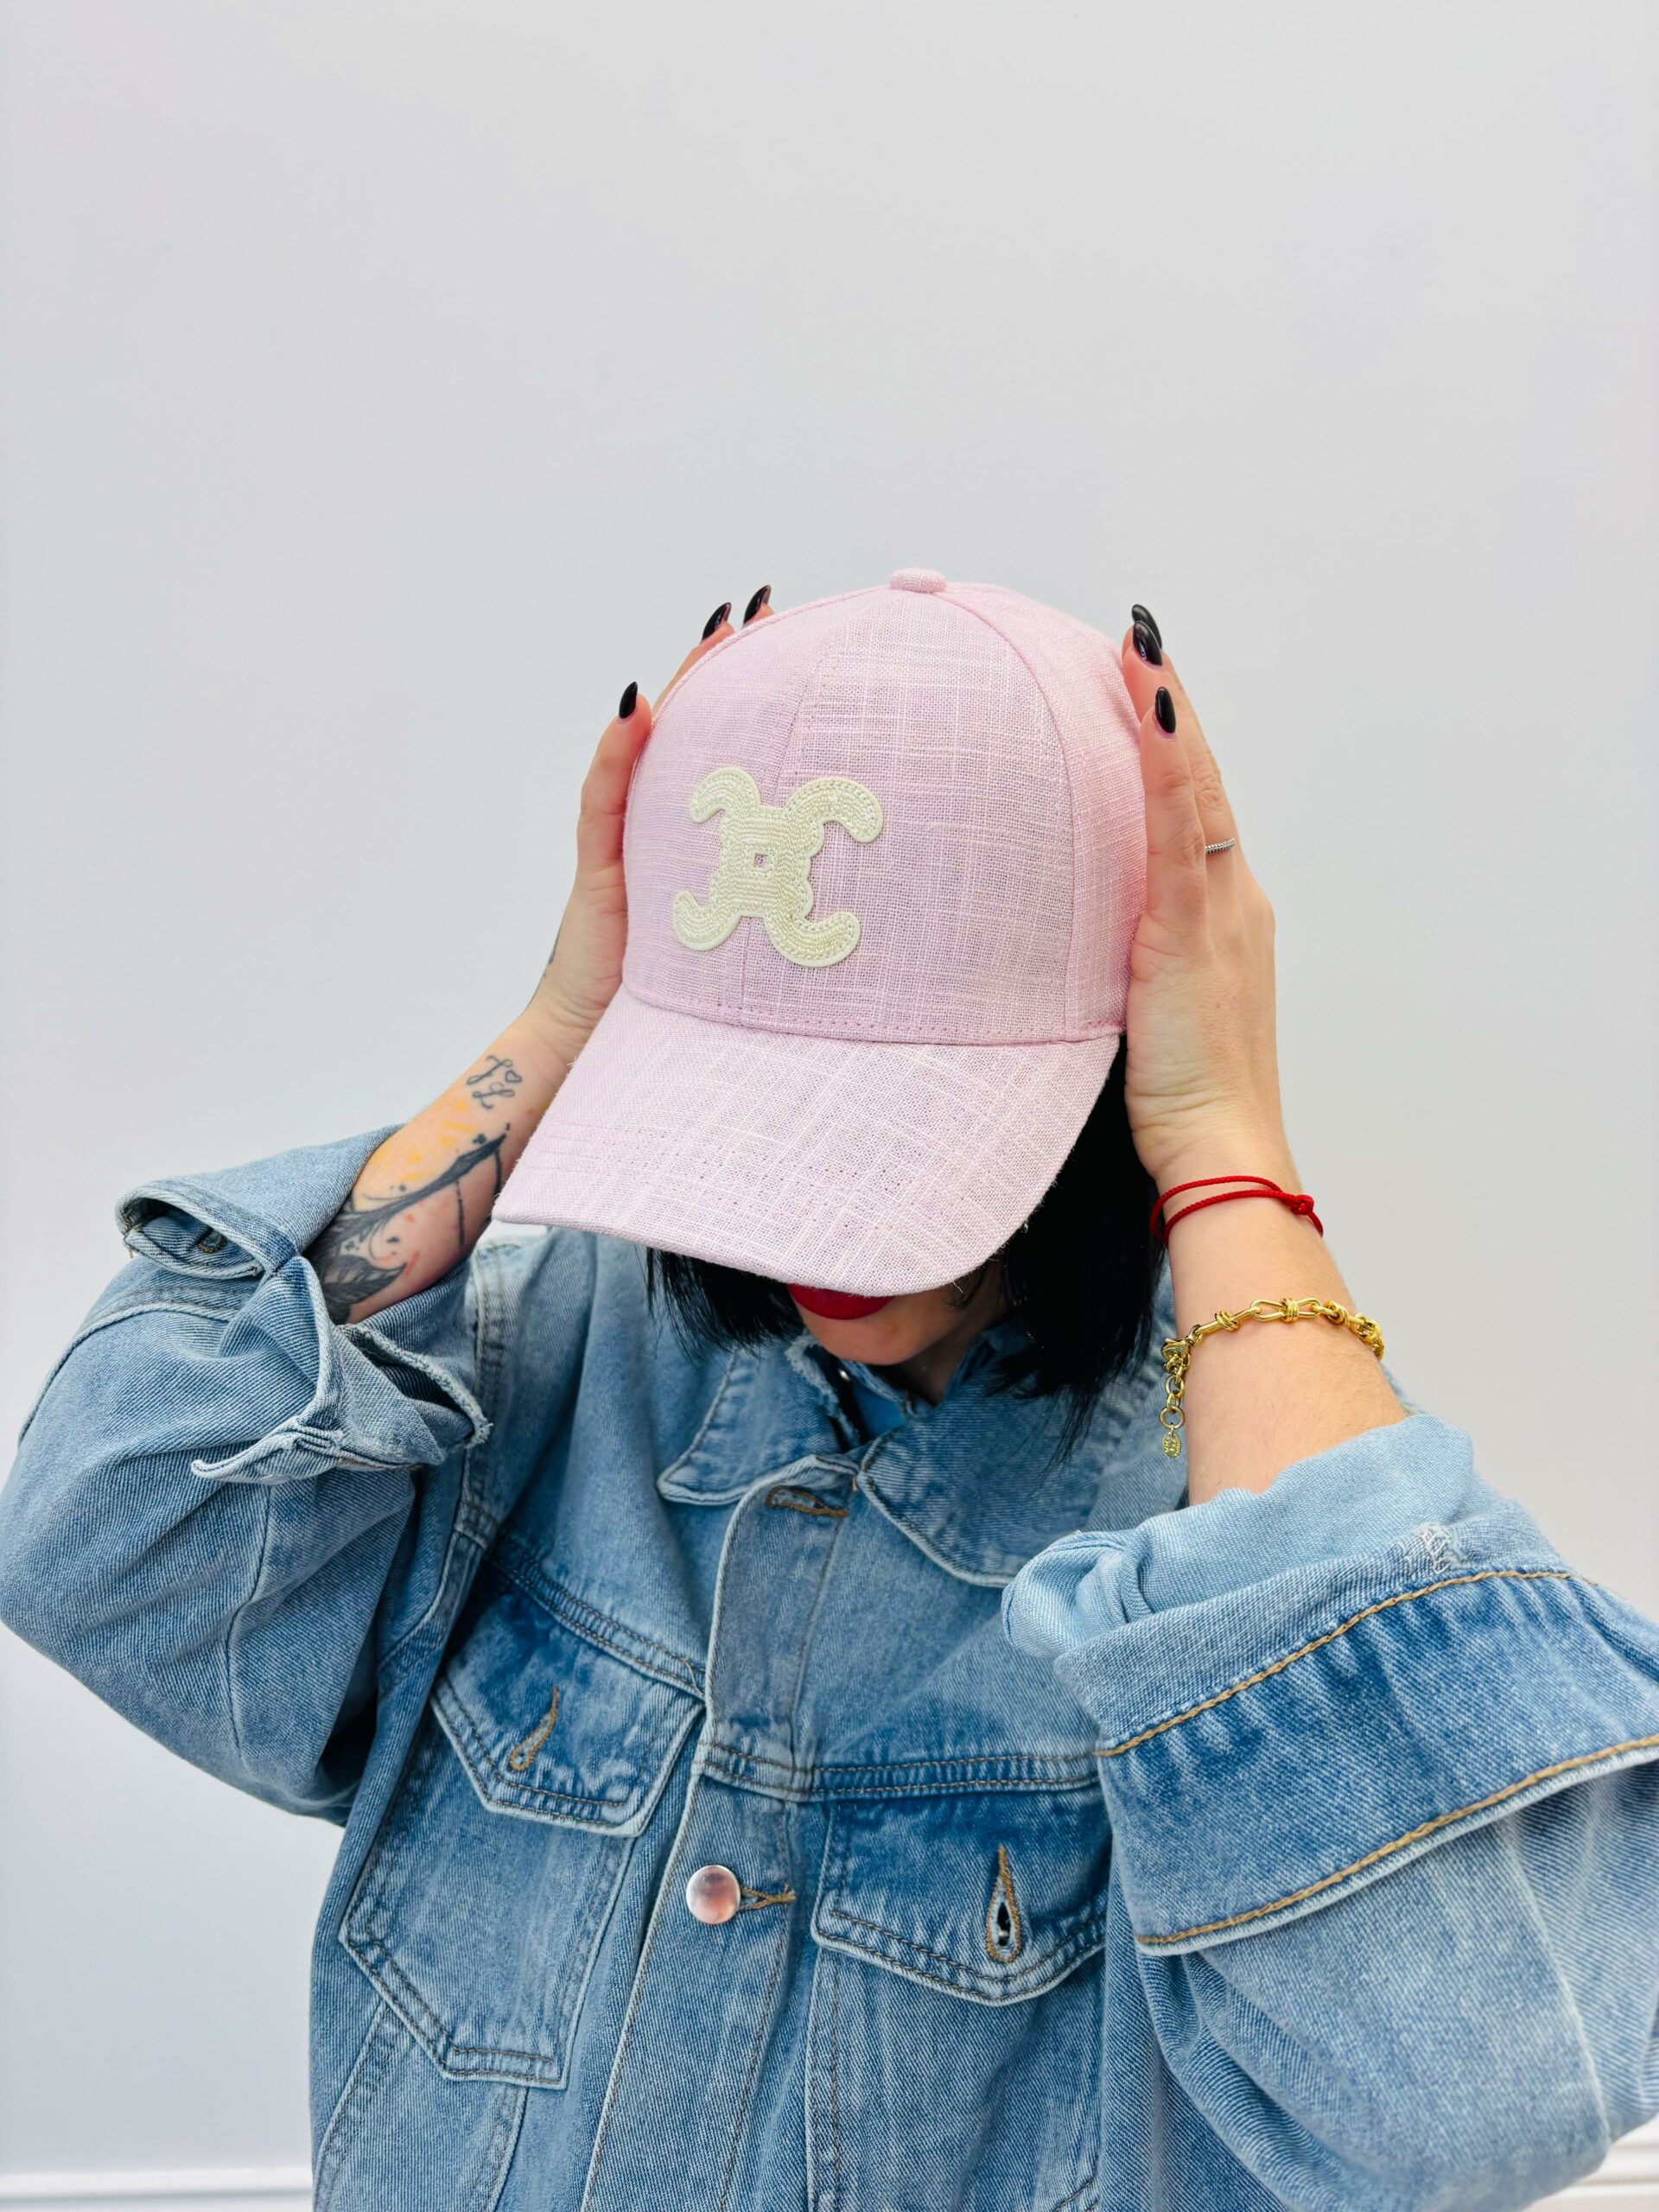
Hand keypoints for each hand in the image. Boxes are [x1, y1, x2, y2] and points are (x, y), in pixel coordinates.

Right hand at [522, 593, 771, 1066]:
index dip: (753, 691)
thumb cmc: (690, 999)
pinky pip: (603, 801)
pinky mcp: (598, 867)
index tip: (793, 636)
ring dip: (679, 685)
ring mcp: (623, 837)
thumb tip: (862, 877)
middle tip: (760, 607)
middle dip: (721, 664)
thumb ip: (785, 905)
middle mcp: (658, 822)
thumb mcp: (750, 942)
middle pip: (688, 727)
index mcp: (698, 833)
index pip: (724, 746)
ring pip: (649, 745)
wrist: (606, 1042)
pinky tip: (634, 712)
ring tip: (715, 632)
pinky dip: (615, 754)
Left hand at [1115, 609, 1292, 1193]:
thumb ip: (1118, 966)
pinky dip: (1167, 761)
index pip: (1194, 814)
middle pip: (1201, 784)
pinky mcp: (1193, 928)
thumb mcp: (1141, 1016)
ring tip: (1138, 643)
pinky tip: (1148, 706)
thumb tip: (1062, 941)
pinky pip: (1180, 827)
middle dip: (1171, 709)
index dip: (1171, 750)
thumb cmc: (1177, 1102)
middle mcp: (1232, 901)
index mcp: (1220, 920)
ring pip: (1195, 790)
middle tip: (1138, 638)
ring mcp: (1220, 910)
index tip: (1140, 691)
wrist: (1219, 1151)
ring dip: (1168, 711)